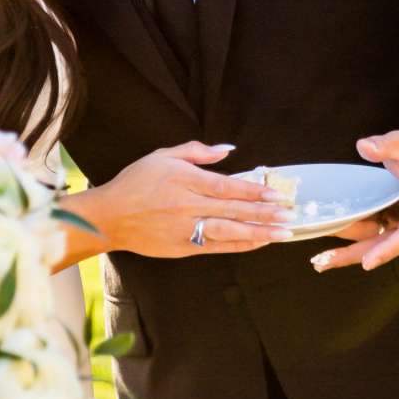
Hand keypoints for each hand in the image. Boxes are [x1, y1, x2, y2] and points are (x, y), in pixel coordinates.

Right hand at [82, 141, 294, 259]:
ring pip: (229, 231)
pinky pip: (217, 247)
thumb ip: (195, 151)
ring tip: (282, 232)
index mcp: (184, 180)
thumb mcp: (161, 157)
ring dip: (258, 232)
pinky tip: (258, 242)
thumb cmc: (135, 183)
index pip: (226, 186)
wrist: (109, 217)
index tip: (275, 192)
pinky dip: (239, 244)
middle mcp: (187, 206)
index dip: (253, 189)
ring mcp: (185, 229)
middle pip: (233, 209)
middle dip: (264, 212)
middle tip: (289, 213)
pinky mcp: (182, 248)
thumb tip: (227, 150)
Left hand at [309, 116, 398, 273]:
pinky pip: (379, 235)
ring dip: (352, 249)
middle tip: (322, 263)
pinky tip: (334, 237)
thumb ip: (384, 146)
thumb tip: (363, 147)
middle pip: (386, 246)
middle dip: (354, 255)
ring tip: (321, 258)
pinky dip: (358, 236)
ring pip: (380, 243)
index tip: (367, 263)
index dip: (386, 250)